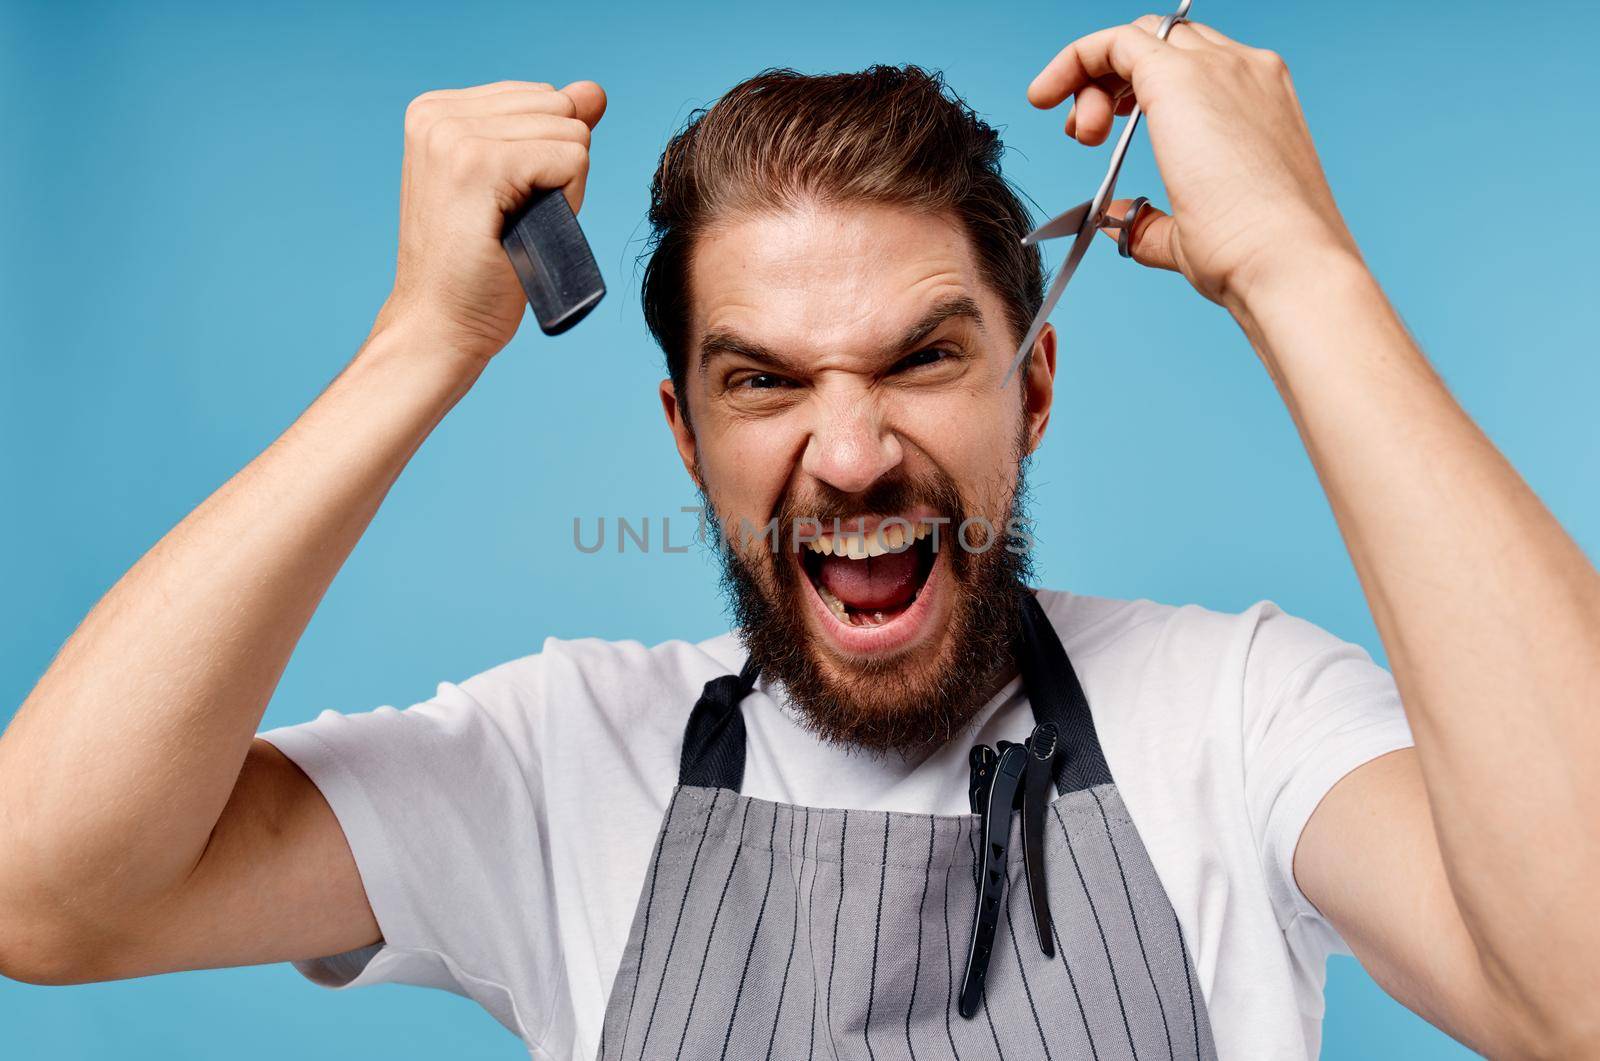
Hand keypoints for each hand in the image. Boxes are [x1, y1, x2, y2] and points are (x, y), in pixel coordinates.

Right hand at [372, 79, 606, 363]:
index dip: (544, 158)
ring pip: (571, 134)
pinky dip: (566, 200)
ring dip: (560, 190)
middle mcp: (439, 113)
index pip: (542, 99)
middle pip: (560, 109)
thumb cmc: (478, 268)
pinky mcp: (481, 163)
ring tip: (512, 225)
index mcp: (438, 110)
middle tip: (510, 219)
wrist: (442, 325)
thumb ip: (552, 129)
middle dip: (555, 169)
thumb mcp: (517, 185)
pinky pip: (571, 159)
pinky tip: (523, 229)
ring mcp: (454, 135)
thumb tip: (595, 90)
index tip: (501, 203)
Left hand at [1028, 18, 1359, 308]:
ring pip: (1137, 38)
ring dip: (1092, 78)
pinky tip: (1047, 96)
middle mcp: (1246, 71)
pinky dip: (1075, 60)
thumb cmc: (1253, 257)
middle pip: (1162, 44)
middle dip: (1110, 83)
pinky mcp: (1180, 76)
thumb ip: (1152, 222)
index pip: (1191, 64)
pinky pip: (1113, 43)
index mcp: (1261, 100)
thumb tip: (1117, 221)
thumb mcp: (1193, 234)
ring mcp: (1218, 67)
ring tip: (1078, 134)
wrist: (1285, 261)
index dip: (1136, 88)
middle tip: (1085, 137)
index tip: (1104, 131)